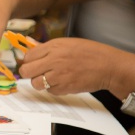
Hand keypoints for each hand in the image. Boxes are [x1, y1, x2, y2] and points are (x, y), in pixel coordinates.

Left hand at [19, 38, 134, 95]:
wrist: (108, 66)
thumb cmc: (90, 52)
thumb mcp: (67, 43)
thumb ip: (47, 47)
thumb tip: (30, 46)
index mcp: (53, 47)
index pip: (28, 56)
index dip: (28, 60)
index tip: (31, 62)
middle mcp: (53, 61)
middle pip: (26, 71)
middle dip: (28, 72)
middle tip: (34, 72)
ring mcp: (58, 75)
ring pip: (35, 83)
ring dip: (39, 82)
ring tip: (48, 78)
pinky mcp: (65, 88)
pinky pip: (50, 91)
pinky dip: (53, 89)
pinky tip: (62, 82)